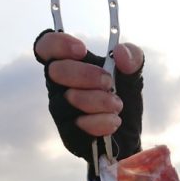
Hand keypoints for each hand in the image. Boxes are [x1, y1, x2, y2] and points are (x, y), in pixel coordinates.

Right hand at [34, 30, 143, 175]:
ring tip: (117, 105)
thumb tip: (120, 52)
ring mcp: (62, 112)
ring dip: (96, 100)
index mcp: (69, 64)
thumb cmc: (123, 99)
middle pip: (55, 71)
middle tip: (108, 82)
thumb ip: (132, 58)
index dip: (58, 44)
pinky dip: (98, 123)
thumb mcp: (133, 76)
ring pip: (67, 100)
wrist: (130, 136)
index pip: (46, 47)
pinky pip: (75, 127)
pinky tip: (113, 121)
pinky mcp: (68, 135)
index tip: (82, 50)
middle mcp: (59, 87)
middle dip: (84, 74)